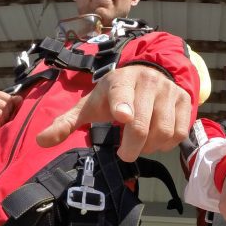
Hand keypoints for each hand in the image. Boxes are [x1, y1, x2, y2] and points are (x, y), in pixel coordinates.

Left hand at [35, 65, 191, 161]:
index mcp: (120, 81)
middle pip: (142, 125)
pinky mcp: (185, 101)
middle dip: (132, 147)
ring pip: (164, 132)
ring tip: (141, 144)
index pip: (122, 94)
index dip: (123, 106)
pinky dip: (167, 144)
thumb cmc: (115, 95)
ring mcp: (169, 92)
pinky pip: (179, 133)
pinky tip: (156, 140)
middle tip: (124, 153)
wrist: (149, 72)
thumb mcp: (91, 104)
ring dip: (151, 147)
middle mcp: (147, 83)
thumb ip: (67, 122)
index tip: (122, 117)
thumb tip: (41, 141)